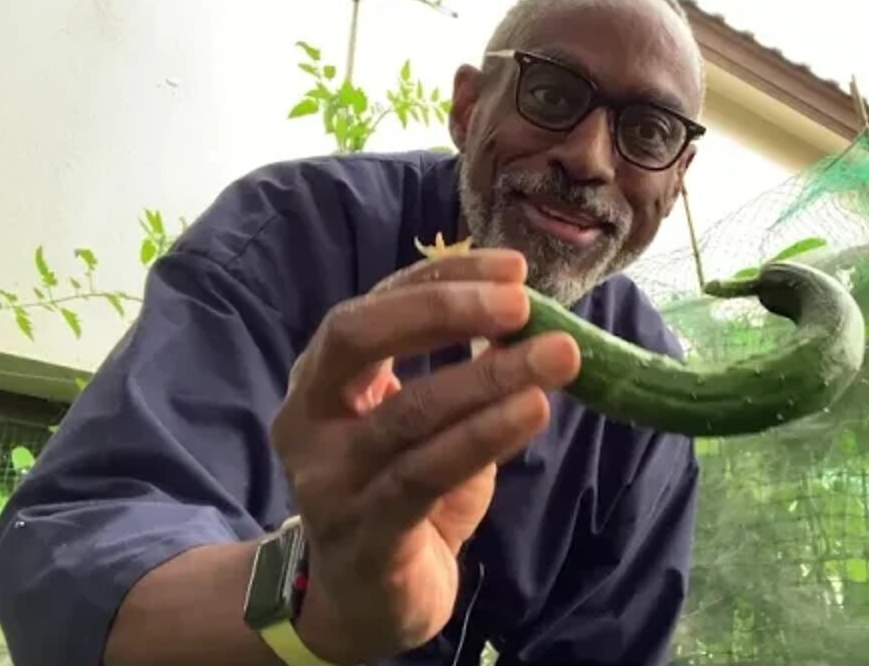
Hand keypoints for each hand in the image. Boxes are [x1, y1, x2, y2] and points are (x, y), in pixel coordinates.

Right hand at [269, 249, 579, 662]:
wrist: (365, 601)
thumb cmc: (401, 494)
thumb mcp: (429, 421)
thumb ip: (463, 368)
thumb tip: (527, 311)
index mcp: (322, 378)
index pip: (373, 304)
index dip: (442, 279)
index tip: (513, 268)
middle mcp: (309, 418)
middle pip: (359, 338)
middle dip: (444, 309)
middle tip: (522, 303)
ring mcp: (330, 478)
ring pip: (408, 412)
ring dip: (491, 377)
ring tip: (559, 354)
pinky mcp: (364, 531)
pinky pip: (426, 473)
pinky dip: (485, 436)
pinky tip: (534, 410)